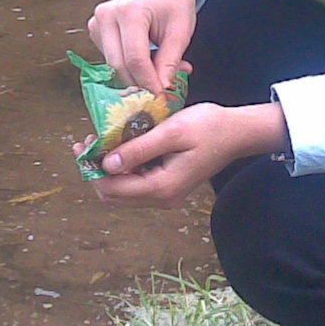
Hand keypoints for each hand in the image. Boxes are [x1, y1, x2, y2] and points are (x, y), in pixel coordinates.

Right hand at [87, 0, 202, 94]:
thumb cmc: (174, 3)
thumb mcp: (181, 31)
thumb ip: (170, 60)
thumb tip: (161, 88)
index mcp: (130, 11)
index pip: (135, 58)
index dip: (148, 81)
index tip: (160, 94)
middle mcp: (107, 15)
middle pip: (119, 64)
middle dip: (140, 82)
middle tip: (160, 90)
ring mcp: (97, 21)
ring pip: (113, 64)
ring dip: (135, 74)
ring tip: (159, 67)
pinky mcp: (95, 28)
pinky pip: (109, 57)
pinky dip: (128, 64)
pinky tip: (145, 57)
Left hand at [88, 102, 287, 208]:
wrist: (238, 133)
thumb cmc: (208, 127)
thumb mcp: (172, 131)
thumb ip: (139, 148)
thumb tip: (106, 163)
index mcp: (161, 187)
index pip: (112, 189)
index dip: (93, 169)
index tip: (86, 141)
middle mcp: (161, 198)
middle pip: (113, 195)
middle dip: (96, 170)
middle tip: (91, 139)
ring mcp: (165, 195)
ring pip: (123, 191)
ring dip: (109, 169)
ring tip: (104, 139)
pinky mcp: (168, 186)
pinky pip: (136, 184)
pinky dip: (124, 168)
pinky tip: (124, 145)